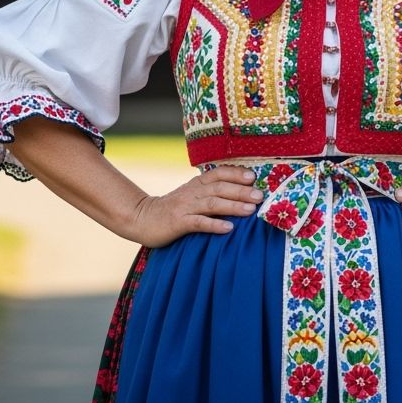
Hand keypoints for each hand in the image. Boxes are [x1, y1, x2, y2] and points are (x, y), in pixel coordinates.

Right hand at [127, 166, 263, 247]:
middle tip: (259, 195)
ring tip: (250, 210)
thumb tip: (240, 193)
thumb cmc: (173, 208)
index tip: (253, 177)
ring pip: (212, 204)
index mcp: (196, 184)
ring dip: (232, 206)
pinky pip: (198, 223)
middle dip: (241, 191)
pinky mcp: (178, 223)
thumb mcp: (191, 195)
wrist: (142, 218)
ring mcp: (185, 207)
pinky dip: (214, 225)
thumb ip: (210, 192)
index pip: (218, 173)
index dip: (235, 174)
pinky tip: (228, 228)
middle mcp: (192, 192)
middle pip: (220, 188)